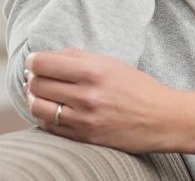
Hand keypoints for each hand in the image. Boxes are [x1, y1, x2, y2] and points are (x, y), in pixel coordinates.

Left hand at [24, 48, 177, 152]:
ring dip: (34, 98)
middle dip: (32, 78)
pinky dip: (45, 116)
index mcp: (94, 71)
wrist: (162, 119)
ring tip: (40, 94)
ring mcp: (83, 119)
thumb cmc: (139, 88)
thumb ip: (80, 57)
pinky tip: (52, 109)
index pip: (44, 63)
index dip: (34, 60)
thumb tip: (48, 56)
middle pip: (36, 84)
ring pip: (37, 107)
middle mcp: (86, 95)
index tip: (35, 61)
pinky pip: (49, 126)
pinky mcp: (83, 137)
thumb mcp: (113, 64)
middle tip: (38, 77)